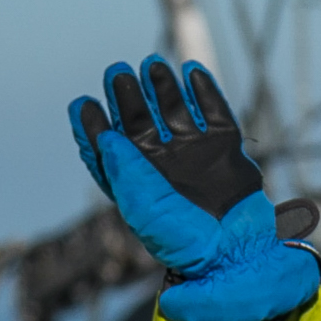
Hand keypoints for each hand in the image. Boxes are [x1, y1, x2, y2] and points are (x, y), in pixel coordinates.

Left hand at [66, 60, 320, 320]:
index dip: (93, 126)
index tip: (82, 105)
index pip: (110, 149)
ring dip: (162, 87)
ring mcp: (196, 155)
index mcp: (138, 184)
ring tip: (151, 65)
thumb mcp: (145, 210)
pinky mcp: (225, 148)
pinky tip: (191, 70)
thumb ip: (124, 173)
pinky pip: (214, 112)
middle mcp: (164, 166)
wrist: (238, 254)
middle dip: (126, 97)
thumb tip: (104, 136)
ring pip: (174, 110)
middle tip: (116, 74)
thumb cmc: (186, 242)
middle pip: (139, 122)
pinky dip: (204, 90)